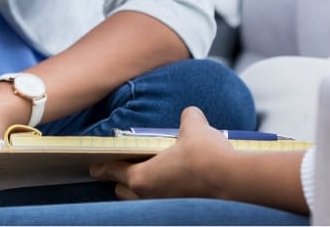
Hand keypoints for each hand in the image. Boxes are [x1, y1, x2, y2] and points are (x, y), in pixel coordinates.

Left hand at [90, 106, 233, 200]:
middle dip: (121, 180)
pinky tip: (174, 186)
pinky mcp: (180, 214)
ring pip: (141, 202)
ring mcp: (164, 209)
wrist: (235, 182)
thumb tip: (189, 114)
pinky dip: (161, 196)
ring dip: (141, 191)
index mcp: (142, 177)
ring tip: (149, 176)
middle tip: (123, 167)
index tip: (94, 167)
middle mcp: (149, 198)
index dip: (102, 166)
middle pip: (124, 191)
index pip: (112, 171)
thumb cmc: (208, 156)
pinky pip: (161, 205)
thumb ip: (187, 118)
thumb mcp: (194, 127)